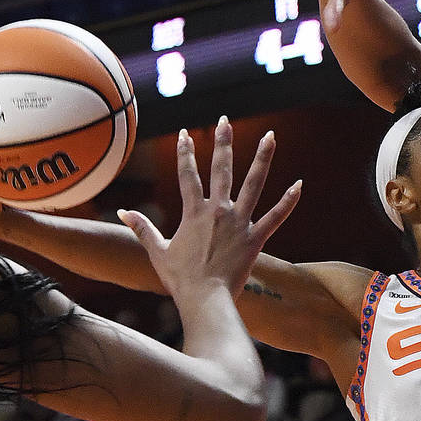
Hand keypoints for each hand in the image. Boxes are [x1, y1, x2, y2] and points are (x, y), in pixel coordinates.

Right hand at [118, 117, 300, 299]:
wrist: (204, 299)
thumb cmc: (180, 279)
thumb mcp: (157, 252)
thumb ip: (142, 228)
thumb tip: (121, 211)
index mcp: (194, 213)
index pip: (188, 175)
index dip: (185, 152)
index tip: (185, 133)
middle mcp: (218, 211)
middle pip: (221, 169)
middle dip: (223, 142)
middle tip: (225, 121)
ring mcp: (239, 222)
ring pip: (254, 183)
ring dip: (263, 158)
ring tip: (271, 136)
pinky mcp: (256, 238)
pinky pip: (276, 217)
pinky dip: (288, 201)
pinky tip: (299, 184)